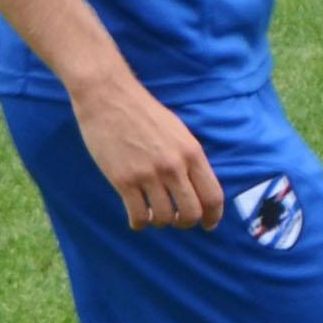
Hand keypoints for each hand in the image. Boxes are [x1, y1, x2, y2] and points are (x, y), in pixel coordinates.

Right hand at [76, 73, 223, 231]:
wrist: (109, 98)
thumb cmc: (144, 113)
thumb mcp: (178, 132)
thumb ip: (189, 158)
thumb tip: (197, 187)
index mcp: (192, 153)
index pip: (212, 195)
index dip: (213, 216)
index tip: (209, 224)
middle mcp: (174, 166)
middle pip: (191, 213)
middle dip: (186, 223)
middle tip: (178, 221)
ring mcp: (148, 175)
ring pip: (164, 218)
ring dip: (161, 222)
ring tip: (155, 216)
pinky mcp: (123, 180)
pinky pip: (138, 216)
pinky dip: (140, 223)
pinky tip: (138, 218)